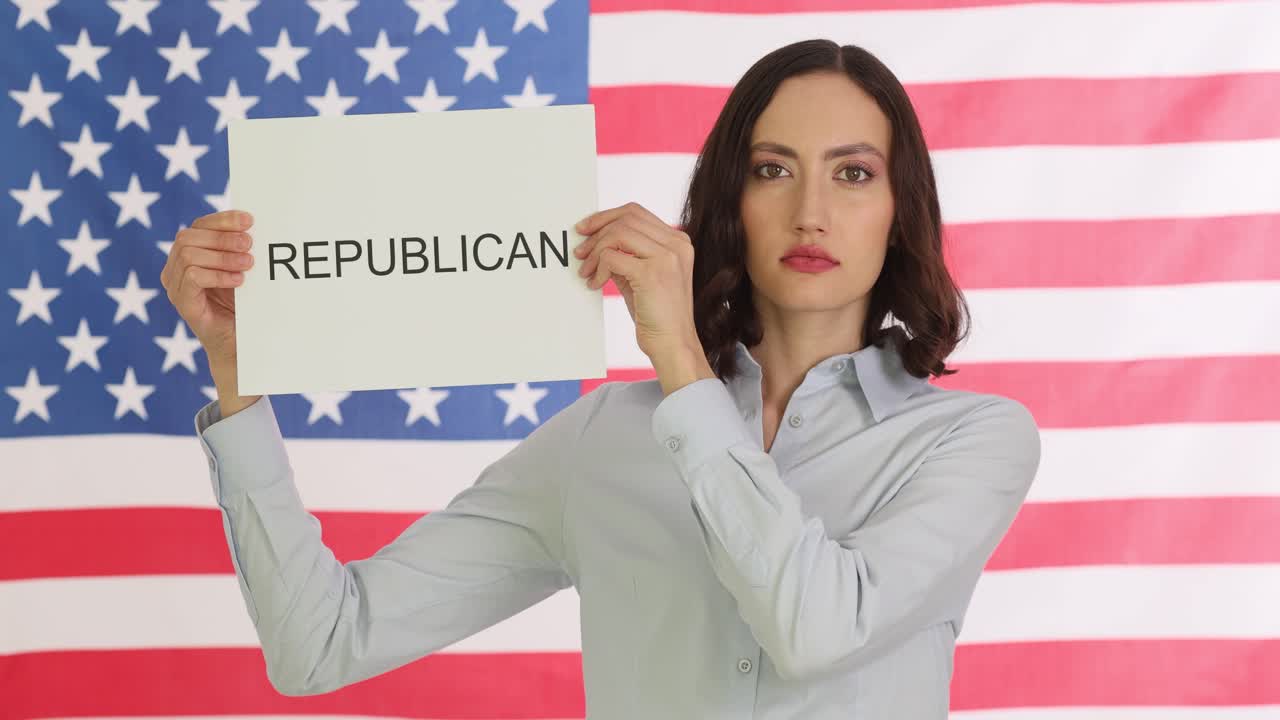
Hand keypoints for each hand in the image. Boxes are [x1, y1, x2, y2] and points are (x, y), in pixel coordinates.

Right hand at [159, 209, 254, 366]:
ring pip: (188, 254)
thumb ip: (240, 249)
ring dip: (222, 256)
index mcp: (189, 254)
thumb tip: (253, 225)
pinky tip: (238, 281)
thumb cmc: (242, 304)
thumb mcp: (242, 270)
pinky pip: (192, 277)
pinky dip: (217, 274)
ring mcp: (175, 286)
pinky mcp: (182, 303)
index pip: (198, 226)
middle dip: (222, 237)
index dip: (222, 220)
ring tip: (248, 264)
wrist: (240, 344)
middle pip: (188, 236)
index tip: (250, 220)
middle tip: (250, 244)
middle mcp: (175, 268)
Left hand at [575, 202, 698, 361]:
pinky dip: (598, 270)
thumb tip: (595, 242)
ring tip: (586, 271)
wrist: (673, 344)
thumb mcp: (641, 277)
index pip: (636, 212)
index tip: (586, 230)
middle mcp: (676, 244)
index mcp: (678, 241)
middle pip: (626, 217)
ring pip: (618, 233)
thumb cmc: (657, 315)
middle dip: (596, 231)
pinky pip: (612, 257)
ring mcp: (667, 257)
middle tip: (580, 251)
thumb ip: (626, 255)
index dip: (606, 217)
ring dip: (594, 252)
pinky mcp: (652, 273)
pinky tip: (595, 284)